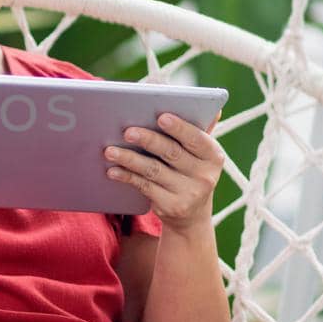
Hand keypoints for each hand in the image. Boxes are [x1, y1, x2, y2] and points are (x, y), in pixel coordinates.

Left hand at [103, 112, 223, 232]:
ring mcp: (188, 193)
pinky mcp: (171, 206)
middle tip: (127, 131)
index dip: (179, 127)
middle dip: (148, 140)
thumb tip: (212, 107)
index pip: (197, 138)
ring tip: (110, 150)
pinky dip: (127, 176)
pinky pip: (144, 187)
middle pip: (172, 153)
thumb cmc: (190, 171)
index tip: (161, 117)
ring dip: (129, 159)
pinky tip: (113, 170)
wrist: (192, 214)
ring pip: (153, 170)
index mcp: (213, 156)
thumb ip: (199, 129)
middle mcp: (205, 176)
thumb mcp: (199, 153)